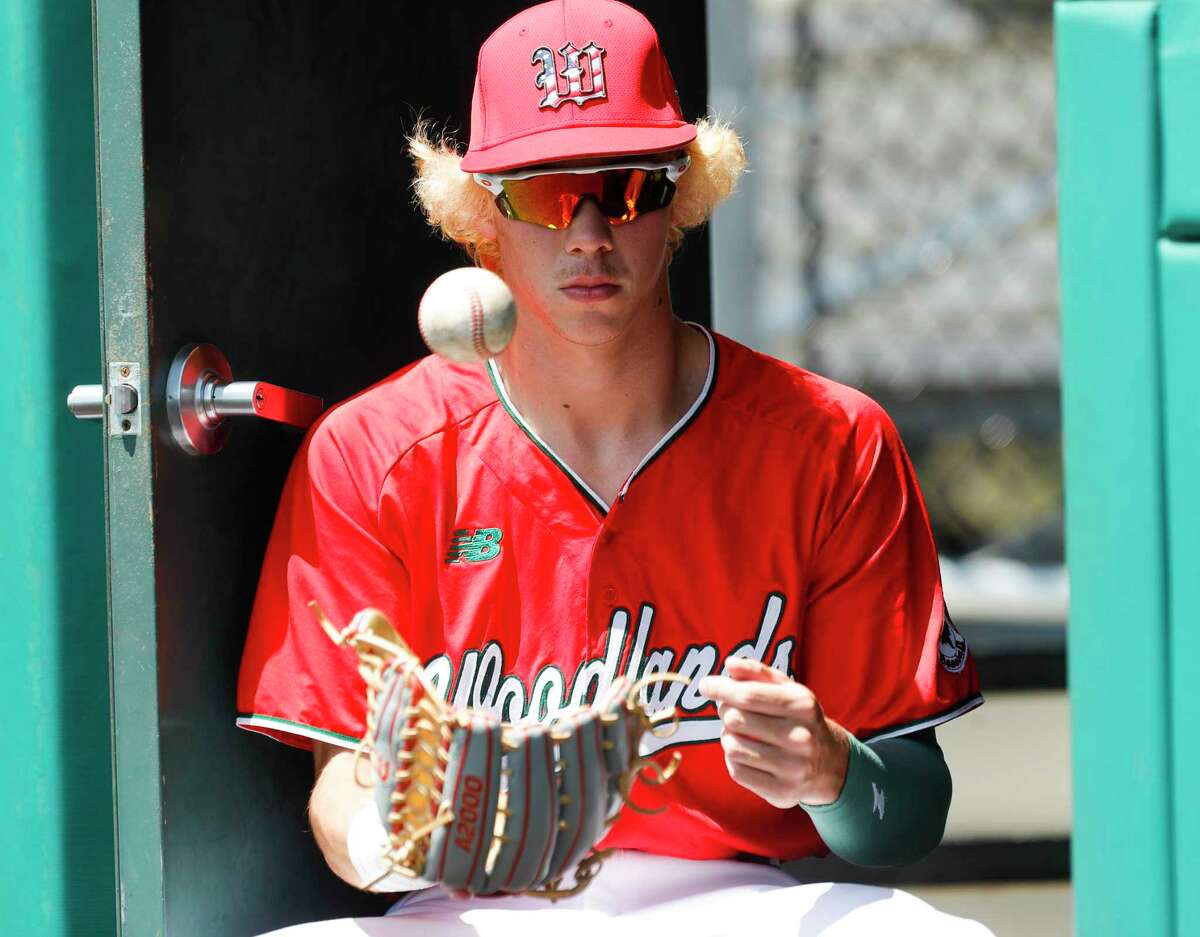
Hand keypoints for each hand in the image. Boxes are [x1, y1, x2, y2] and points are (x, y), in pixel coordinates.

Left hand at [698, 658, 851, 808]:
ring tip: (740, 733)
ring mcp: (793, 768)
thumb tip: (730, 665)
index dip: (720, 688)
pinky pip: (736, 771)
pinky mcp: (782, 792)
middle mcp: (800, 738)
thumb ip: (759, 673)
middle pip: (735, 719)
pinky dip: (733, 759)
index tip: (705, 685)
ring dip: (728, 736)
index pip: (748, 695)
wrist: (830, 764)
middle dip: (725, 711)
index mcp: (802, 706)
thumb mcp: (788, 690)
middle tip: (730, 711)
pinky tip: (746, 753)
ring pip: (732, 746)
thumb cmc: (800, 719)